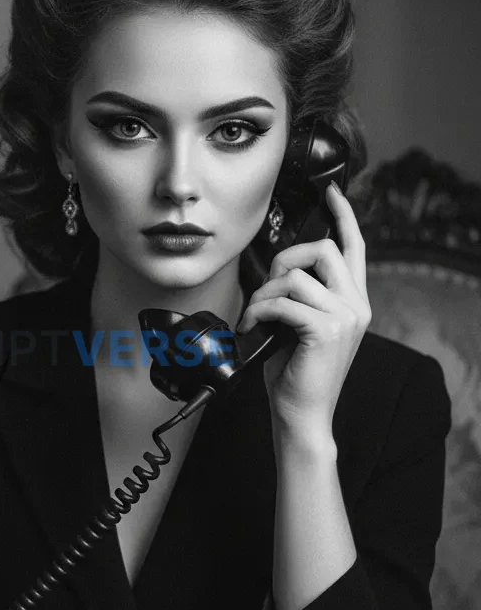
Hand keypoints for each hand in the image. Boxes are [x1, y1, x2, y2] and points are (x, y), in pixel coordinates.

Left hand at [236, 182, 370, 441]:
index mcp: (354, 302)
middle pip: (322, 249)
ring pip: (296, 275)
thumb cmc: (294, 375)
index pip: (354, 247)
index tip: (331, 192)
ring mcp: (345, 317)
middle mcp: (356, 305)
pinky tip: (252, 328)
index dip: (343, 215)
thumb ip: (301, 297)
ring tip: (255, 317)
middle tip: (265, 289)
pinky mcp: (326, 330)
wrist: (302, 417)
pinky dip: (259, 312)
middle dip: (284, 259)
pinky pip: (284, 301)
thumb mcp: (300, 328)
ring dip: (264, 294)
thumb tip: (278, 271)